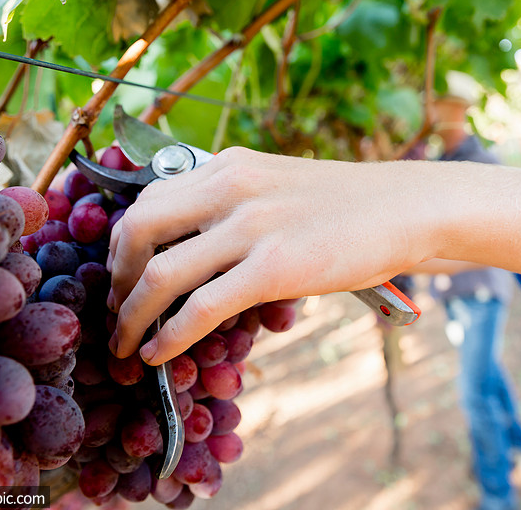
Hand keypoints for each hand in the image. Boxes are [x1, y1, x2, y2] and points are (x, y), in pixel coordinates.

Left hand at [108, 147, 435, 364]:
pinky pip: (201, 307)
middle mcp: (229, 187)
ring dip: (131, 315)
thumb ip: (232, 205)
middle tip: (117, 311)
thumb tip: (192, 253)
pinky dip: (169, 335)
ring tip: (125, 344)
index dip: (120, 245)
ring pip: (161, 274)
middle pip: (137, 230)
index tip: (121, 277)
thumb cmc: (345, 205)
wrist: (404, 207)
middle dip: (116, 279)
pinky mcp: (274, 266)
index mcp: (227, 166)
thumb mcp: (277, 186)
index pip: (148, 200)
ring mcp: (251, 226)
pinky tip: (158, 354)